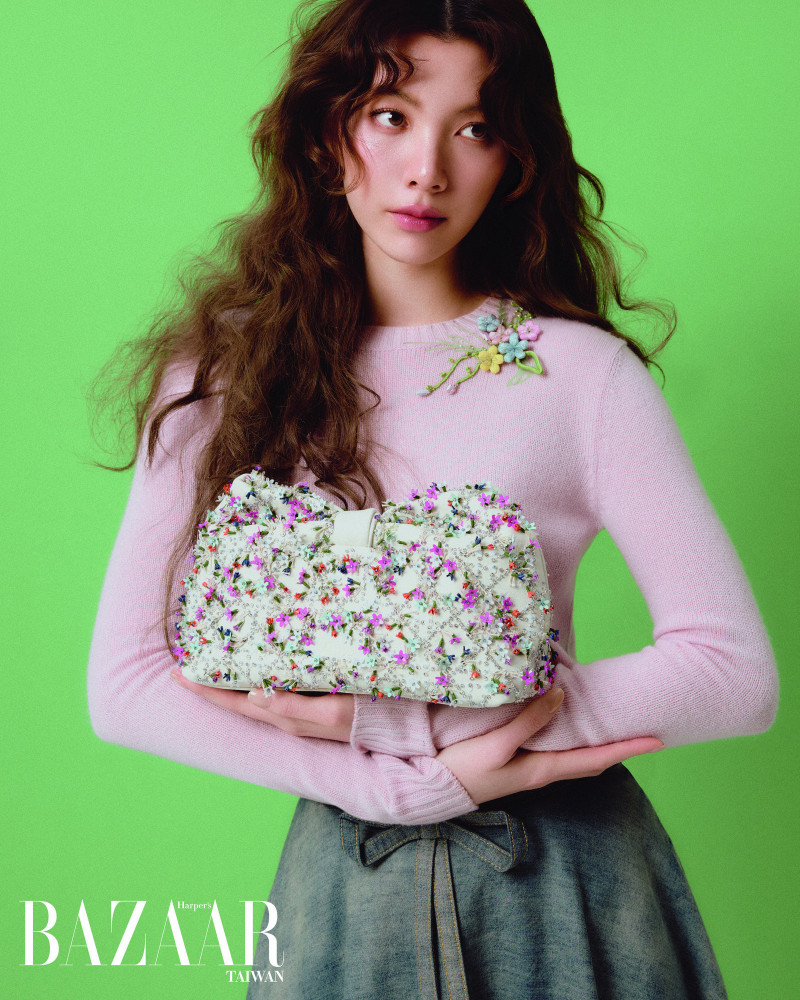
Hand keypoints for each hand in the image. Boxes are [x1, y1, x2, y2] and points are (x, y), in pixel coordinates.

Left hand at [170, 669, 354, 741]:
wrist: (401, 729)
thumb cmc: (369, 716)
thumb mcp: (333, 710)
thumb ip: (295, 705)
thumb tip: (255, 695)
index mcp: (285, 717)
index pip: (234, 703)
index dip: (204, 689)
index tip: (176, 671)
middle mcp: (286, 715)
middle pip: (237, 699)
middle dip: (210, 682)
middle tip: (186, 658)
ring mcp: (299, 710)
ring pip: (253, 694)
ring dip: (230, 678)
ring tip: (212, 657)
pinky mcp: (313, 703)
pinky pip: (274, 689)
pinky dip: (255, 676)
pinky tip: (256, 661)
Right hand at [436, 688, 662, 803]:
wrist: (436, 790)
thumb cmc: (465, 768)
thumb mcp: (497, 745)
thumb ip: (529, 721)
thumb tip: (562, 695)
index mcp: (545, 770)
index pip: (597, 760)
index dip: (628, 750)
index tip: (659, 740)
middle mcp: (544, 771)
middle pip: (593, 761)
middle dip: (621, 748)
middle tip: (646, 731)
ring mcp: (531, 768)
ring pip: (577, 756)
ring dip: (599, 744)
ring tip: (617, 726)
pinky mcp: (518, 762)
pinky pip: (557, 750)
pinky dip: (575, 739)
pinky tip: (571, 724)